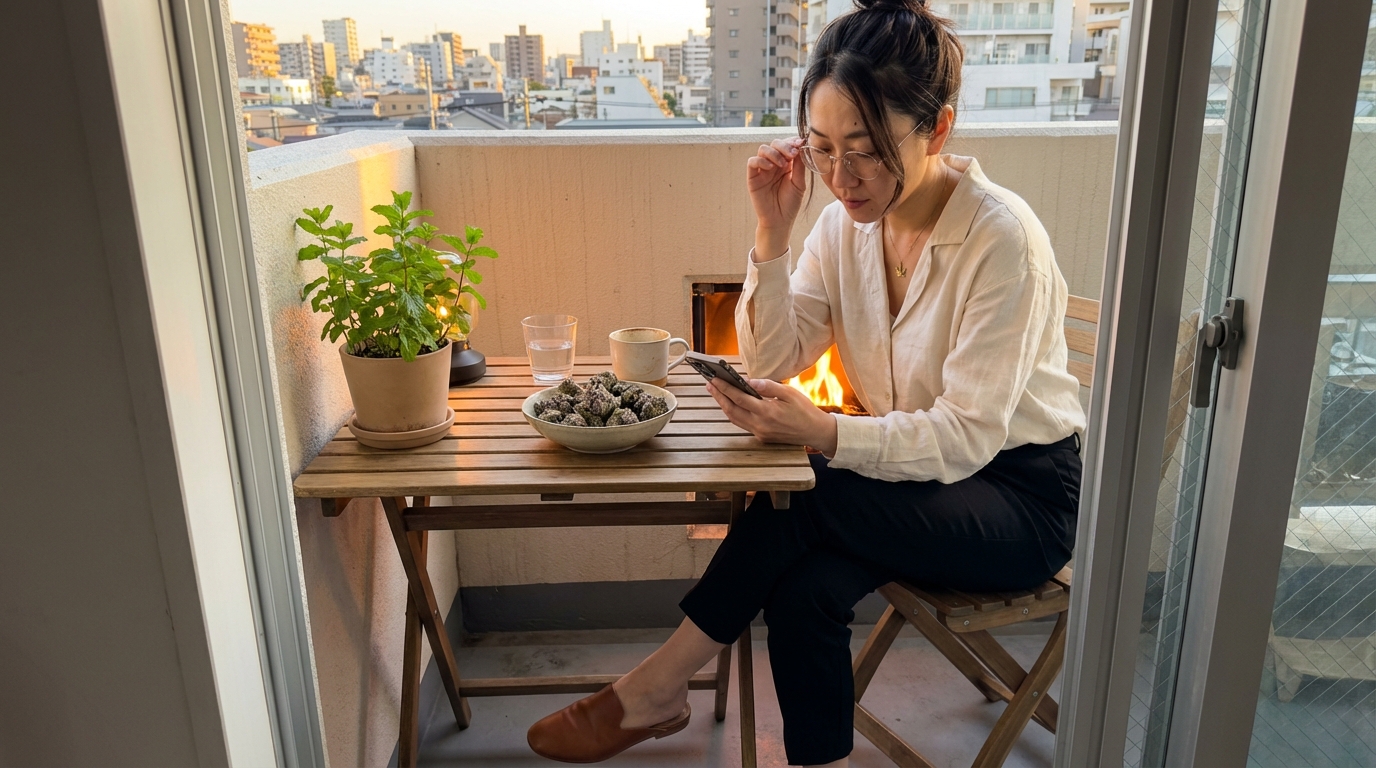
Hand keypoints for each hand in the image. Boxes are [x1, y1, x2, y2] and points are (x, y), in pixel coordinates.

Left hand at [707, 377, 838, 455]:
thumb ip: (768, 386)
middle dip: (718, 396)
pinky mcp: (761, 436)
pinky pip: (742, 423)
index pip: (739, 398)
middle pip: (731, 410)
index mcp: (767, 412)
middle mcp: (760, 425)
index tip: (714, 379)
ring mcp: (760, 432)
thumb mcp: (789, 393)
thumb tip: (749, 381)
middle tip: (709, 383)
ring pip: (734, 419)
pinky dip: (734, 412)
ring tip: (716, 392)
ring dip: (723, 405)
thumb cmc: (805, 410)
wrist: (815, 432)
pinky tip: (731, 403)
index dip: (724, 388)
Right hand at [746, 137, 807, 259]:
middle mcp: (774, 164)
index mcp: (787, 164)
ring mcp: (762, 170)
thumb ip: (799, 166)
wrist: (779, 221)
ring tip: (782, 164)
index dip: (793, 142)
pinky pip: (752, 162)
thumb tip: (802, 147)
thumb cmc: (790, 204)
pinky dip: (761, 161)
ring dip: (774, 153)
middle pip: (775, 144)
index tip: (801, 143)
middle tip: (792, 154)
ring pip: (763, 149)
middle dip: (784, 146)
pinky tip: (770, 168)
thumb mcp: (799, 183)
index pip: (787, 145)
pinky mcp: (753, 177)